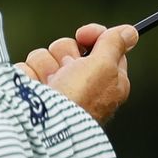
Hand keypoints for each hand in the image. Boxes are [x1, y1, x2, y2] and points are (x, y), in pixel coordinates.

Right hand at [16, 23, 137, 123]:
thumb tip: (130, 32)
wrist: (45, 125)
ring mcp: (53, 87)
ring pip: (45, 55)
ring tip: (48, 84)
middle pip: (69, 48)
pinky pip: (26, 67)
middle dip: (65, 54)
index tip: (84, 34)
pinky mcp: (30, 90)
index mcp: (104, 79)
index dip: (94, 37)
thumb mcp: (104, 66)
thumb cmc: (80, 98)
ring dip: (45, 65)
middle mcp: (79, 82)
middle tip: (67, 70)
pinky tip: (34, 89)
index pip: (102, 47)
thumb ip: (115, 44)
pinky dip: (29, 75)